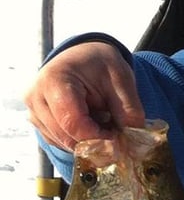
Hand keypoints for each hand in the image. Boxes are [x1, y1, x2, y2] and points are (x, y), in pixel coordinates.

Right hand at [24, 42, 144, 150]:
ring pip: (63, 143)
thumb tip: (133, 140)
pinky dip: (79, 139)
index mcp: (55, 80)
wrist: (84, 56)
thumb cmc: (101, 64)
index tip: (117, 134)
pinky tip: (91, 122)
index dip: (98, 136)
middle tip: (115, 129)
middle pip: (67, 136)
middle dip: (95, 140)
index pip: (73, 123)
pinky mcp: (38, 121)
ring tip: (102, 119)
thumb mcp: (122, 79)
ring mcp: (34, 110)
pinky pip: (60, 142)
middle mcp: (36, 97)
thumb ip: (129, 109)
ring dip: (87, 140)